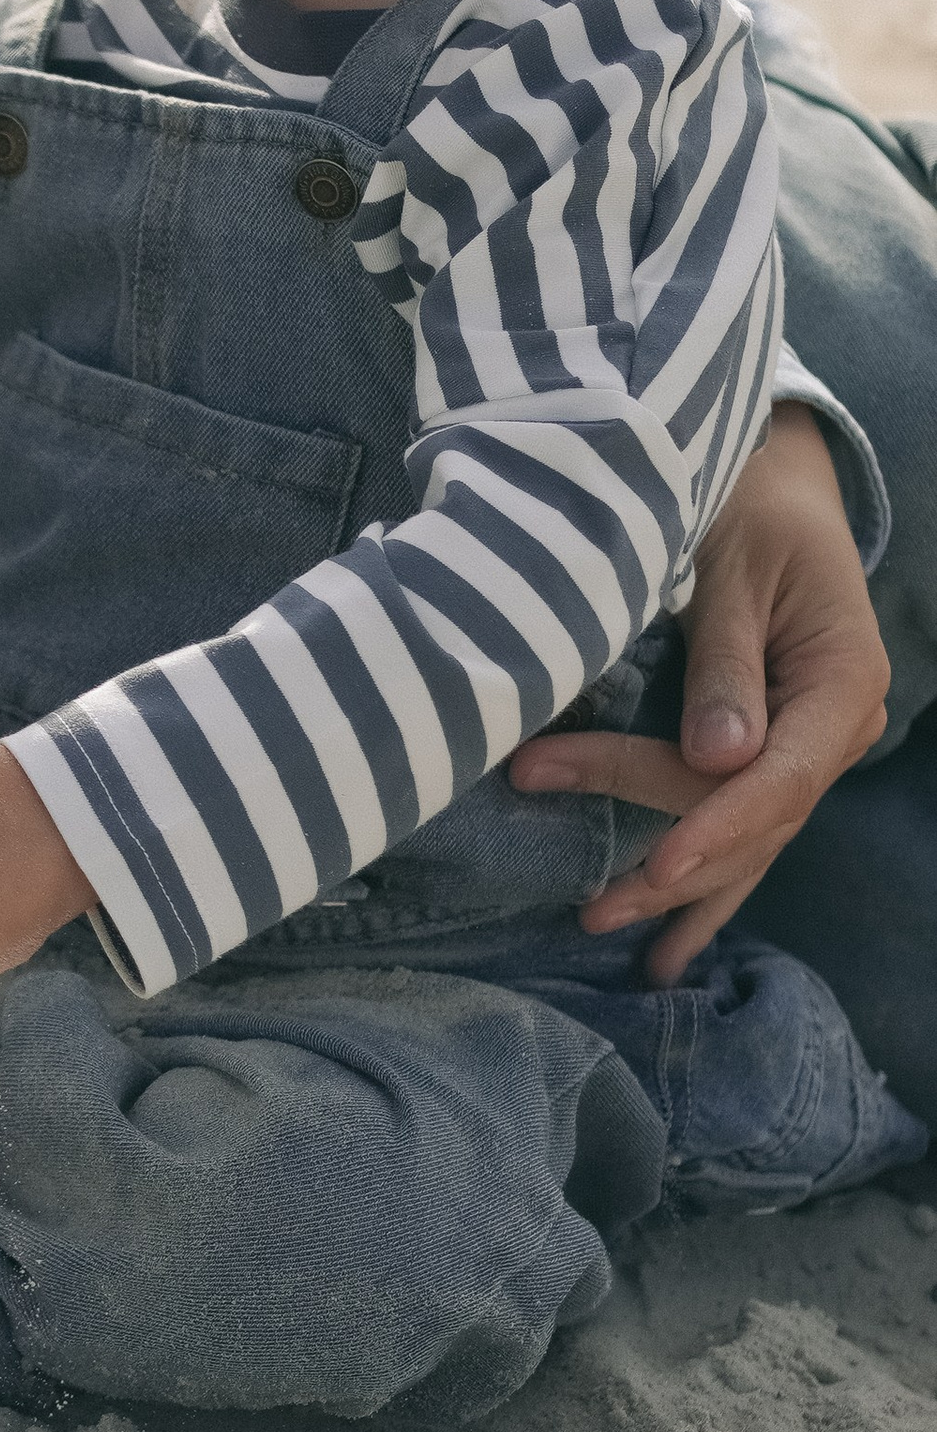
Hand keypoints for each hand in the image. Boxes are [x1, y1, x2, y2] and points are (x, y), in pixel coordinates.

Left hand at [507, 403, 889, 980]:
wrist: (768, 481)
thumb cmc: (745, 504)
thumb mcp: (734, 564)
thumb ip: (726, 661)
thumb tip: (721, 759)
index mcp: (843, 680)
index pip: (782, 776)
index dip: (717, 824)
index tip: (658, 863)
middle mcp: (835, 729)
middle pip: (753, 816)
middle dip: (670, 862)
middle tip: (587, 901)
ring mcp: (806, 749)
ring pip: (747, 842)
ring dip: (678, 895)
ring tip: (607, 934)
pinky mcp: (769, 757)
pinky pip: (740, 833)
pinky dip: (701, 890)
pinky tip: (666, 950)